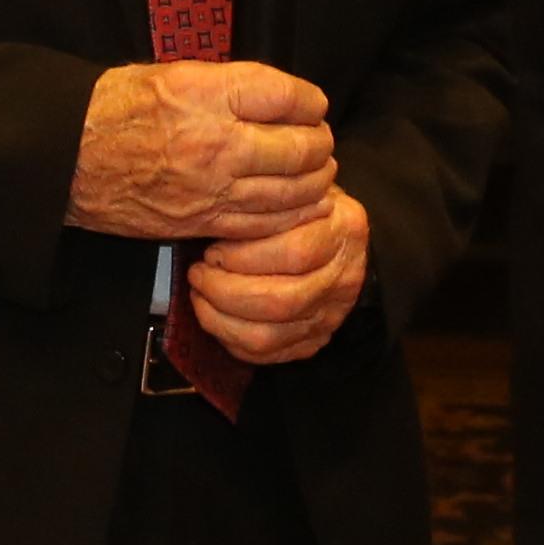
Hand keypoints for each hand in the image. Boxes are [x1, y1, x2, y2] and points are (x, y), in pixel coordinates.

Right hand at [70, 60, 335, 244]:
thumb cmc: (112, 111)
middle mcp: (216, 142)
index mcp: (207, 95)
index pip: (289, 96)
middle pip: (301, 148)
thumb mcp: (171, 74)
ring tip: (309, 171)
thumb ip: (228, 85)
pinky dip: (288, 214)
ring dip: (312, 180)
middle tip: (315, 139)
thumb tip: (277, 98)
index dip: (310, 101)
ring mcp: (212, 188)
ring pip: (294, 191)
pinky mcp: (203, 221)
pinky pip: (266, 224)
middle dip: (318, 143)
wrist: (68, 159)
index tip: (311, 104)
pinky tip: (290, 204)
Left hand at [185, 189, 372, 367]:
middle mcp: (345, 276)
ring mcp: (332, 314)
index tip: (212, 250)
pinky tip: (214, 316)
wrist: (335, 232)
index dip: (243, 257)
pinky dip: (230, 340)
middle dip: (225, 291)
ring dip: (220, 319)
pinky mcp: (315, 339)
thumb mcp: (292, 190)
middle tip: (199, 274)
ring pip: (268, 335)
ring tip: (200, 294)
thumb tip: (217, 222)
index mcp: (344, 230)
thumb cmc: (302, 206)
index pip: (294, 253)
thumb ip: (266, 205)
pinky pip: (267, 354)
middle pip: (280, 301)